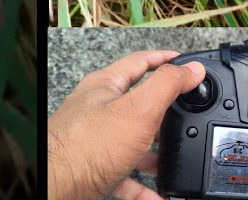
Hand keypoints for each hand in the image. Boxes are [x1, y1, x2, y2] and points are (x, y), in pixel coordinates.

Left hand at [48, 50, 205, 199]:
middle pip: (138, 104)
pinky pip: (126, 176)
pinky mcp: (93, 168)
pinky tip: (159, 195)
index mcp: (105, 86)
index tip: (185, 63)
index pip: (140, 62)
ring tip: (174, 160)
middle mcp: (98, 110)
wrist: (56, 189)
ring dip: (156, 154)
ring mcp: (95, 140)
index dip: (165, 60)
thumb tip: (191, 69)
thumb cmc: (87, 147)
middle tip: (185, 117)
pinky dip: (144, 186)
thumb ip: (167, 86)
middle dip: (164, 114)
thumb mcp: (138, 109)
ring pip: (133, 143)